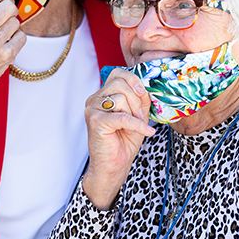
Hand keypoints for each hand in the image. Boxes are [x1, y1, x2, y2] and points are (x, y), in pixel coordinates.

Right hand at [0, 0, 25, 113]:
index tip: (3, 0)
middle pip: (9, 6)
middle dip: (9, 9)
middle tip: (5, 16)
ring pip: (16, 21)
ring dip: (11, 26)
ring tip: (1, 33)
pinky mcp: (7, 55)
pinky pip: (22, 36)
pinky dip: (16, 38)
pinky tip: (6, 43)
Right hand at [82, 69, 155, 209]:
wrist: (113, 165)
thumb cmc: (123, 142)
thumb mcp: (137, 116)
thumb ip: (140, 99)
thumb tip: (146, 87)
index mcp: (103, 95)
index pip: (117, 73)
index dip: (133, 80)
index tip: (143, 93)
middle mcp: (94, 99)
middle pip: (120, 84)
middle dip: (137, 100)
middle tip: (140, 118)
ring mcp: (92, 109)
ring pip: (120, 98)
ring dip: (134, 114)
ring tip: (134, 128)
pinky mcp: (95, 121)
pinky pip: (122, 116)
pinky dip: (137, 125)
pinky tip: (145, 132)